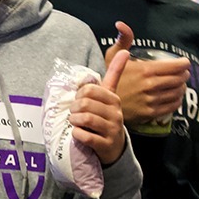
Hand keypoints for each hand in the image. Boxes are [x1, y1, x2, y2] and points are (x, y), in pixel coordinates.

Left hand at [70, 48, 129, 165]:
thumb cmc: (105, 118)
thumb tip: (125, 51)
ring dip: (74, 122)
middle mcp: (115, 113)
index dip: (79, 95)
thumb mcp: (108, 96)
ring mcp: (112, 129)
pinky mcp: (106, 144)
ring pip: (84, 118)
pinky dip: (77, 135)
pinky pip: (84, 136)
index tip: (81, 100)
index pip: (90, 89)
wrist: (113, 148)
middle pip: (84, 103)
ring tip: (77, 124)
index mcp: (113, 99)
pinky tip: (81, 135)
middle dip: (74, 109)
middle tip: (75, 114)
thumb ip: (113, 75)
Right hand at [105, 22, 190, 124]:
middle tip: (183, 73)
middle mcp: (150, 85)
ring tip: (179, 84)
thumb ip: (122, 39)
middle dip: (184, 75)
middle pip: (179, 79)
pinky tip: (175, 96)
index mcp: (144, 70)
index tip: (184, 63)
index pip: (175, 66)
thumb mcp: (112, 56)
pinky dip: (177, 100)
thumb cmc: (109, 77)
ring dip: (182, 87)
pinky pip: (172, 105)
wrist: (101, 104)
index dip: (184, 64)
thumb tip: (120, 23)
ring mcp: (151, 100)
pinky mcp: (150, 113)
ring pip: (177, 92)